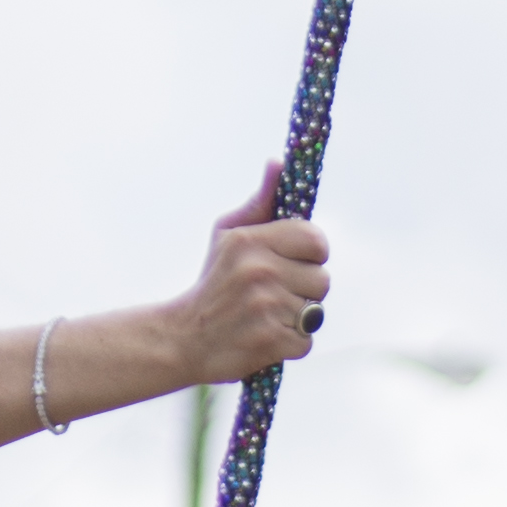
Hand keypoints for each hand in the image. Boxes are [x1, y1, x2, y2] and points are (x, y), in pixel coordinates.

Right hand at [172, 169, 325, 383]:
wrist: (184, 338)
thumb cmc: (213, 282)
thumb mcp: (227, 235)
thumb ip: (259, 202)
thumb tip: (278, 163)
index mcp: (250, 241)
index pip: (316, 240)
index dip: (311, 254)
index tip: (293, 262)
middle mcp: (259, 270)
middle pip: (322, 279)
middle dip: (304, 290)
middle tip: (273, 293)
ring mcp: (265, 307)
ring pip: (316, 312)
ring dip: (297, 318)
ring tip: (266, 315)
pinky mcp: (270, 341)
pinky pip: (306, 341)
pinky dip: (289, 343)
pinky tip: (263, 336)